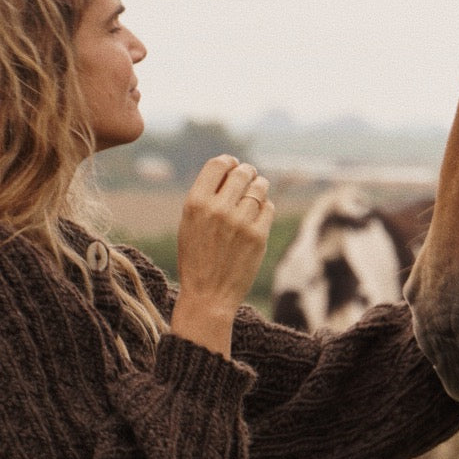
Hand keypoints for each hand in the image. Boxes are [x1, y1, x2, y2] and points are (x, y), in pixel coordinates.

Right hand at [170, 156, 274, 357]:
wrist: (208, 296)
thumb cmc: (197, 258)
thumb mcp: (189, 223)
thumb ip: (206, 196)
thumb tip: (230, 169)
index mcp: (195, 203)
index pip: (217, 164)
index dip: (228, 162)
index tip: (233, 165)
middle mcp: (218, 209)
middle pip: (242, 172)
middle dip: (247, 172)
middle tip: (248, 178)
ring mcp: (240, 222)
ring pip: (260, 187)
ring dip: (259, 187)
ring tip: (255, 194)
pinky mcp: (258, 236)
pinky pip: (269, 207)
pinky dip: (265, 208)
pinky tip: (257, 215)